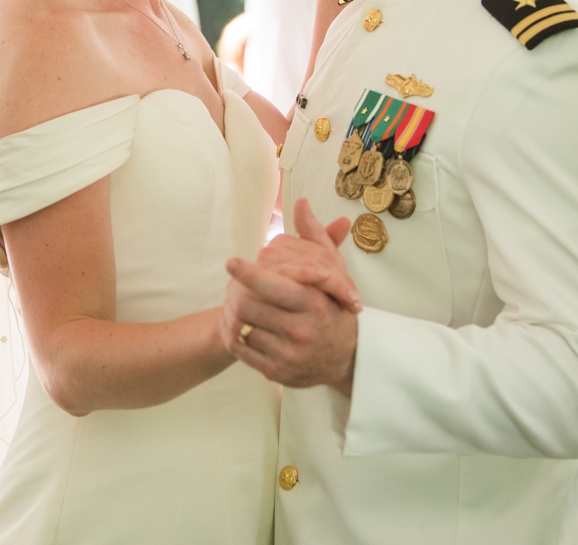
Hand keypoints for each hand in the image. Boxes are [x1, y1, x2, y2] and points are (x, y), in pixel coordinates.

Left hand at [221, 200, 359, 393]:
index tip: (231, 262)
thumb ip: (315, 237)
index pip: (273, 286)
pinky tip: (240, 325)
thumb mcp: (332, 272)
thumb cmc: (335, 307)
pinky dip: (235, 334)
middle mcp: (300, 331)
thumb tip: (301, 204)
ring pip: (243, 327)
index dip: (248, 273)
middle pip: (250, 306)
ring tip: (236, 304)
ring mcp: (287, 355)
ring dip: (234, 313)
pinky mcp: (275, 372)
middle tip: (232, 286)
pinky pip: (241, 349)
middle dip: (236, 293)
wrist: (346, 358)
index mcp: (314, 303)